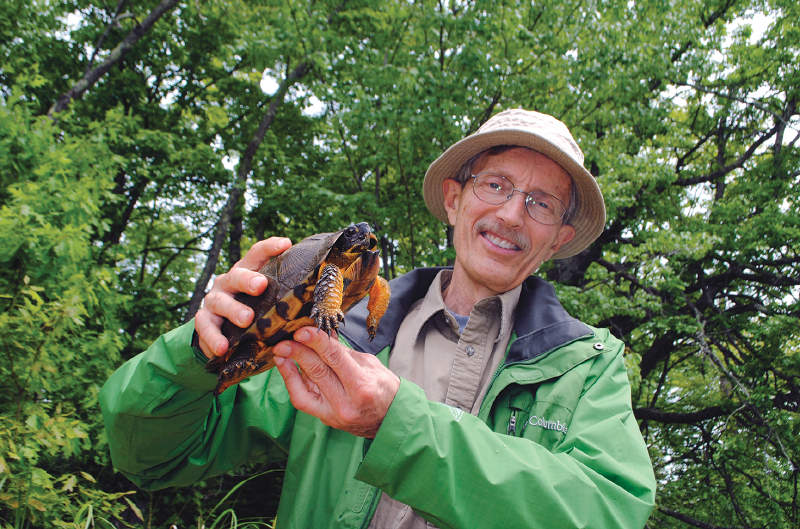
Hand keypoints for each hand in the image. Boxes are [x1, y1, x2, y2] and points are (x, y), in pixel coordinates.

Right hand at [195, 237, 291, 358]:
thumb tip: (322, 298)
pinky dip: (213, 338)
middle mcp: (228, 282)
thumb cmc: (255, 313)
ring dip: (233, 310)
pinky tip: (222, 347)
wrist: (224, 336)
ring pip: (219, 301)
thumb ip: (287, 298)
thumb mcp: (270, 302)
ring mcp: (214, 301)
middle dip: (248, 279)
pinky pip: (205, 328)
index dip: (270, 247)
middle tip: (260, 286)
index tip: (285, 244)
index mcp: (247, 273)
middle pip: (236, 275)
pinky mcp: (203, 321)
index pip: (257, 255)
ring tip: (246, 320)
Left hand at [273, 327, 399, 437]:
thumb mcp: (369, 364)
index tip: (302, 330)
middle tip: (284, 339)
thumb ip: (342, 352)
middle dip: (298, 352)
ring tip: (280, 352)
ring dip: (289, 367)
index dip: (316, 342)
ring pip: (304, 388)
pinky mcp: (325, 418)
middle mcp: (346, 402)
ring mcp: (333, 413)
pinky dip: (292, 381)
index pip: (335, 358)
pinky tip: (286, 366)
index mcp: (362, 385)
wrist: (390, 418)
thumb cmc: (383, 388)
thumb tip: (321, 335)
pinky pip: (302, 400)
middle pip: (317, 371)